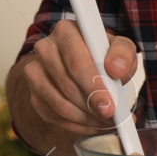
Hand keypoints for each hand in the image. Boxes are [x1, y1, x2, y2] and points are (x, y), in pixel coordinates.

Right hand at [8, 19, 136, 155]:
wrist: (85, 66)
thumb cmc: (105, 55)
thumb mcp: (122, 48)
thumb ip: (123, 54)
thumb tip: (115, 68)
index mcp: (66, 31)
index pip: (77, 63)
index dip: (94, 87)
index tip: (109, 106)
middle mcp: (45, 48)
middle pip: (67, 85)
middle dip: (92, 106)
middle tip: (111, 118)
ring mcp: (35, 72)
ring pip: (58, 104)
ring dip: (85, 118)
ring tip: (106, 122)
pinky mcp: (33, 93)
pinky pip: (52, 115)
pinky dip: (75, 124)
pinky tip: (92, 123)